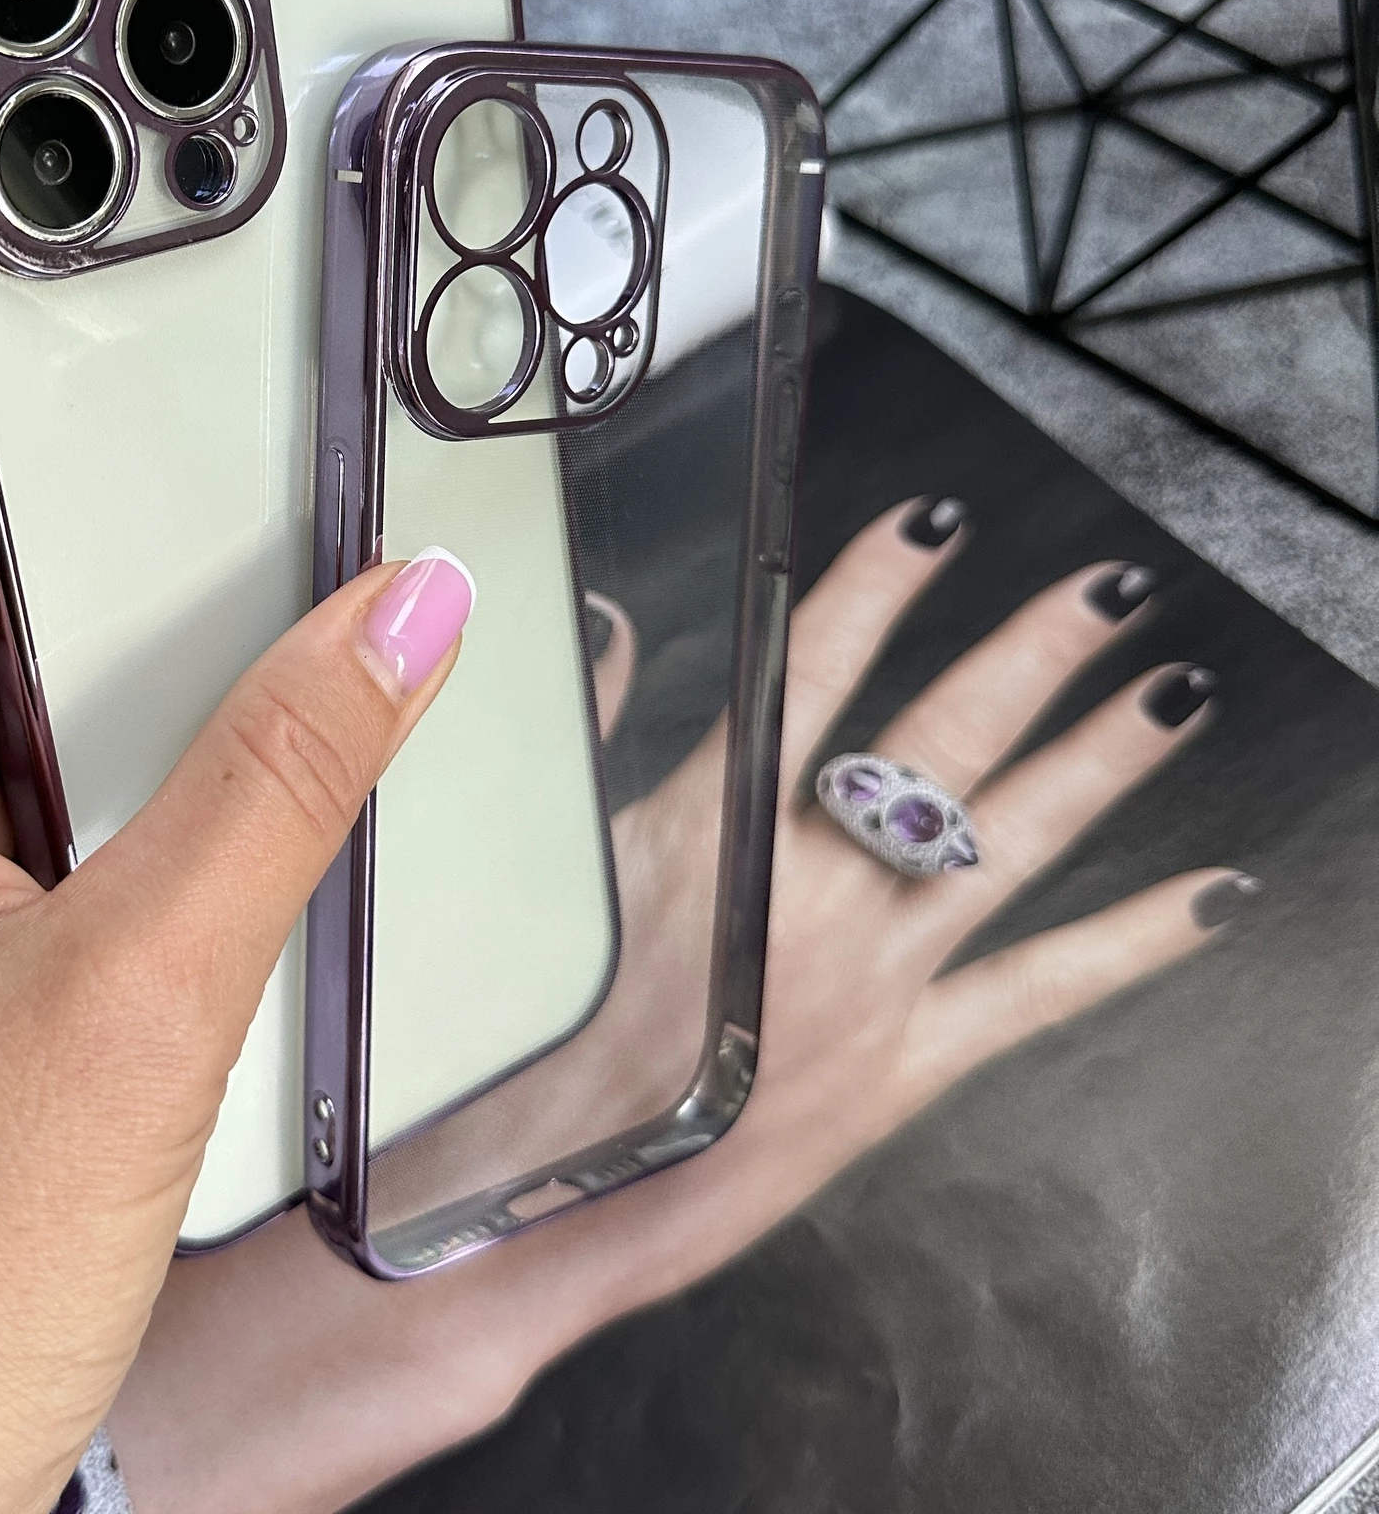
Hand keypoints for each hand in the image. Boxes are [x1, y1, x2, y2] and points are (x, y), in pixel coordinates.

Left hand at [0, 421, 468, 1513]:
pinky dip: (93, 822)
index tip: (240, 448)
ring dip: (123, 748)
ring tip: (200, 831)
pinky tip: (161, 893)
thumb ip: (281, 777)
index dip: (98, 457)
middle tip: (279, 657)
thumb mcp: (134, 1006)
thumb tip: (396, 615)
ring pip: (3, 700)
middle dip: (138, 632)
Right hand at [109, 501, 1247, 1513]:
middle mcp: (815, 888)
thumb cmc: (523, 1034)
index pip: (812, 672)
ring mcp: (876, 976)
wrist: (541, 1207)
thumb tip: (608, 626)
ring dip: (1100, 758)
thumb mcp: (536, 861)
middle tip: (1106, 590)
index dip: (874, 588)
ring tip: (1172, 692)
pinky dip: (1132, 943)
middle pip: (944, 740)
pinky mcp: (910, 1062)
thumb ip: (582, 730)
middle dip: (1033, 653)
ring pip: (1011, 843)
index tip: (927, 527)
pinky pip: (1041, 991)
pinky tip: (1211, 899)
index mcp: (717, 828)